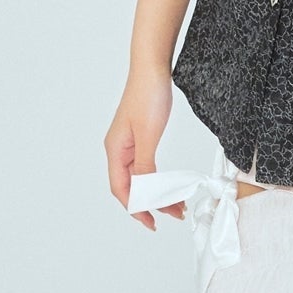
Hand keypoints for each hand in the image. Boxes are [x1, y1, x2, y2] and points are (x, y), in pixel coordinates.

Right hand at [105, 66, 178, 229]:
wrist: (152, 69)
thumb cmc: (148, 96)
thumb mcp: (148, 135)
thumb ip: (144, 165)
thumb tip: (144, 191)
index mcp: (115, 150)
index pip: (122, 189)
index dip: (135, 208)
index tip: (151, 223)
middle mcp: (118, 150)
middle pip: (130, 187)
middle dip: (150, 204)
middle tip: (173, 214)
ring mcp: (128, 144)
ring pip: (139, 178)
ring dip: (156, 193)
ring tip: (176, 204)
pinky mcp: (139, 138)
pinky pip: (144, 167)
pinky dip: (156, 180)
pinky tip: (168, 186)